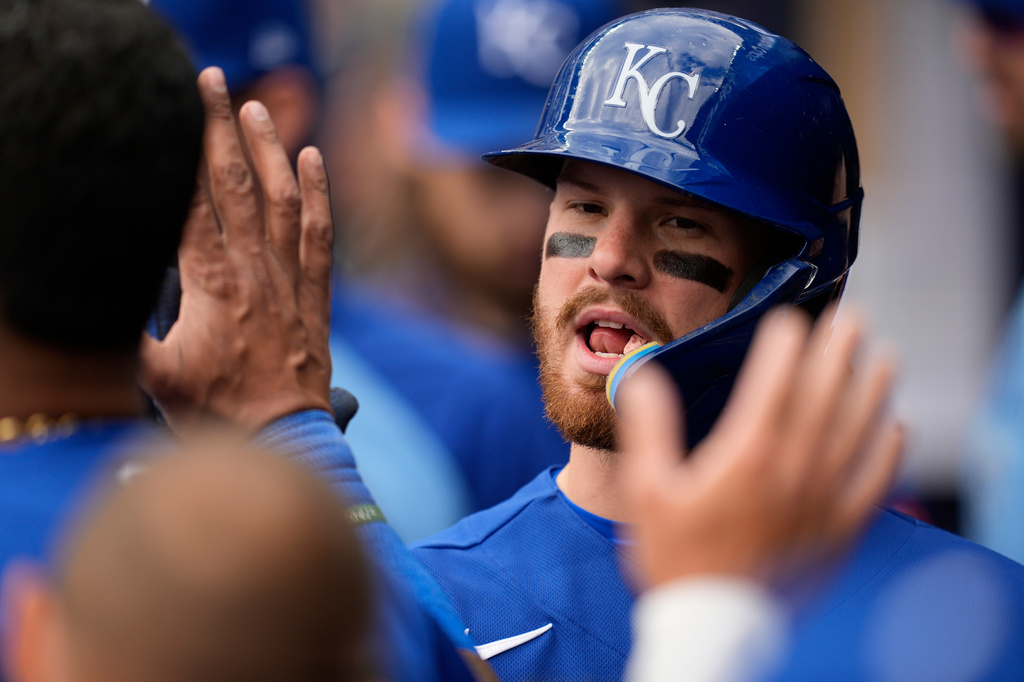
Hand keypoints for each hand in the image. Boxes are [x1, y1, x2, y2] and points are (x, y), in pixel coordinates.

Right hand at [139, 67, 333, 431]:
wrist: (281, 439)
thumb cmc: (214, 412)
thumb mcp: (153, 376)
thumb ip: (132, 330)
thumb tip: (112, 289)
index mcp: (211, 285)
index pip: (195, 202)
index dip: (187, 151)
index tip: (180, 110)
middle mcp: (254, 272)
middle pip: (235, 187)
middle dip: (222, 130)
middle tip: (213, 83)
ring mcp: (290, 280)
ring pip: (282, 200)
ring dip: (270, 150)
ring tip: (257, 107)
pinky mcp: (317, 296)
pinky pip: (321, 235)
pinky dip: (319, 194)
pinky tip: (314, 159)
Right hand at [619, 305, 904, 586]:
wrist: (714, 625)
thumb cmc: (677, 558)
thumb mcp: (647, 490)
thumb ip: (649, 427)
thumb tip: (643, 377)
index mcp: (748, 454)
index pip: (776, 382)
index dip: (787, 344)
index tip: (792, 318)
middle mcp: (794, 469)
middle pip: (825, 396)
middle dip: (840, 352)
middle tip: (852, 320)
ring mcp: (822, 499)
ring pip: (858, 430)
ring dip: (873, 389)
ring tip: (884, 357)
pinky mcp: (839, 530)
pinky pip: (875, 481)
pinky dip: (888, 450)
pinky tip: (894, 427)